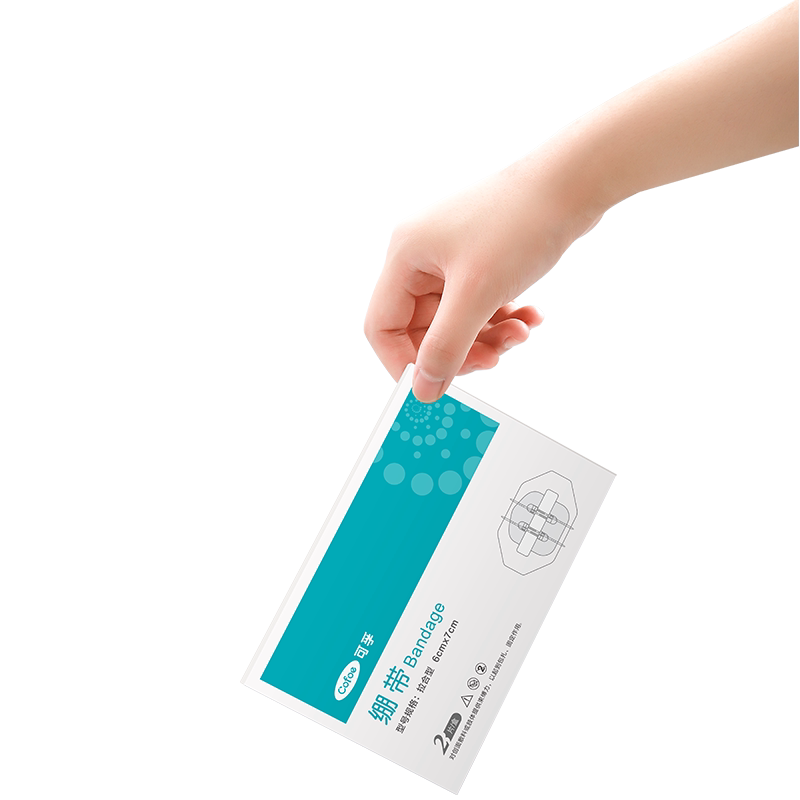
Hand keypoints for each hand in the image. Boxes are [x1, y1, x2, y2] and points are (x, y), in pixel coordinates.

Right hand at [364, 155, 601, 402]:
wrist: (573, 183)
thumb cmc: (521, 219)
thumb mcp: (478, 293)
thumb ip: (447, 347)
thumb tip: (423, 388)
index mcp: (406, 258)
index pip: (384, 327)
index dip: (405, 362)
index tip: (434, 384)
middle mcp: (423, 260)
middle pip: (423, 330)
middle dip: (459, 350)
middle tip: (491, 358)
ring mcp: (452, 262)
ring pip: (456, 323)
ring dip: (487, 338)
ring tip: (518, 333)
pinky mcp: (480, 265)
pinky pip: (480, 309)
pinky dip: (502, 320)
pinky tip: (527, 317)